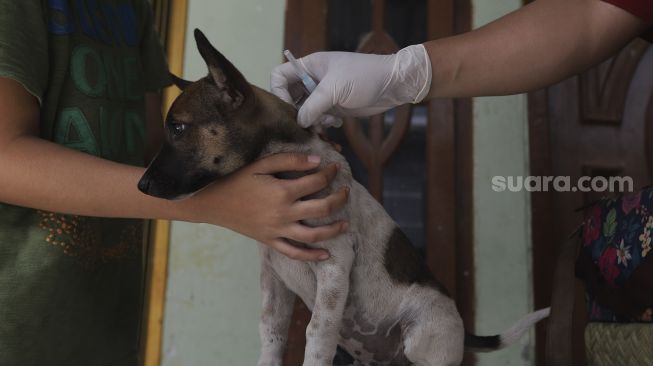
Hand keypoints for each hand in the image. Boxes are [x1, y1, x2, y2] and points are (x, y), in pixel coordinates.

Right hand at [186, 153, 348, 260]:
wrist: (212, 202)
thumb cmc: (236, 180)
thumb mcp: (261, 164)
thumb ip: (290, 160)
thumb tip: (317, 159)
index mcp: (283, 191)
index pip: (317, 181)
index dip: (330, 173)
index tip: (335, 168)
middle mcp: (284, 213)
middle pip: (322, 208)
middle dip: (339, 199)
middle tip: (346, 192)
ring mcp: (278, 230)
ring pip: (314, 235)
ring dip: (334, 230)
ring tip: (346, 223)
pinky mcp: (270, 241)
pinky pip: (294, 252)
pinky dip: (311, 256)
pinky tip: (326, 254)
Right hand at [270, 45, 431, 127]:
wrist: (392, 84)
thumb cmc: (363, 77)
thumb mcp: (335, 89)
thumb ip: (313, 105)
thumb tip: (299, 122)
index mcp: (310, 66)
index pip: (279, 76)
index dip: (279, 93)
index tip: (290, 109)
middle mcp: (313, 79)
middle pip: (290, 97)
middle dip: (297, 112)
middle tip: (307, 123)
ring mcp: (323, 94)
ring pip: (305, 111)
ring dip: (312, 121)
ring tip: (326, 123)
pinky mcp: (334, 107)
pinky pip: (319, 119)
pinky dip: (323, 125)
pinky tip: (336, 124)